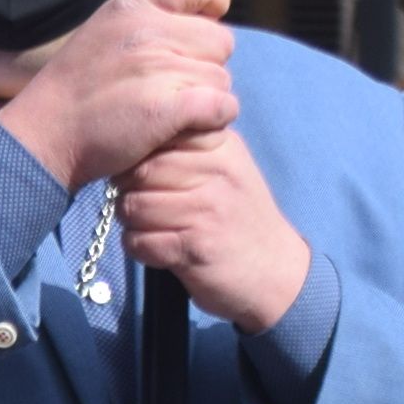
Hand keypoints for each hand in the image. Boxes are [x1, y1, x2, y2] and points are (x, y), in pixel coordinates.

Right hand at [0, 0, 238, 187]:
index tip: (207, 17)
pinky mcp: (169, 107)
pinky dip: (211, 123)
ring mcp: (158, 69)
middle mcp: (147, 31)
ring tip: (163, 111)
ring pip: (221, 80)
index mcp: (130, 7)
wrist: (42, 138)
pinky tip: (179, 129)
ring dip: (204, 100)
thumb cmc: (76, 90)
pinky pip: (223, 108)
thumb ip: (147, 21)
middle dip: (203, 64)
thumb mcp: (103, 32)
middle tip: (167, 85)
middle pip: (220, 41)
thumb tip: (200, 20)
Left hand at [114, 127, 316, 335]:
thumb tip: (140, 133)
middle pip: (138, 170)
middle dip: (127, 190)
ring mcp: (206, 211)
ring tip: (152, 227)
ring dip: (131, 222)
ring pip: (132, 206)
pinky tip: (158, 249)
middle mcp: (216, 174)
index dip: (138, 156)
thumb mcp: (228, 168)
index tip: (147, 175)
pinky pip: (138, 241)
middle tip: (141, 204)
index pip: (159, 135)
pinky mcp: (194, 247)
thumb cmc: (240, 216)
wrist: (275, 271)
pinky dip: (138, 248)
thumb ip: (192, 147)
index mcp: (222, 148)